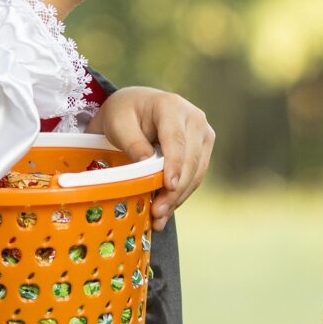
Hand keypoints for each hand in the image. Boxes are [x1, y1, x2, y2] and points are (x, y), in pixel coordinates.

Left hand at [88, 86, 213, 229]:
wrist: (137, 106)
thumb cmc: (125, 113)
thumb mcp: (119, 123)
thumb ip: (133, 142)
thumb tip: (147, 164)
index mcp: (171, 106)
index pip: (176, 139)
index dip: (174, 164)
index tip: (169, 186)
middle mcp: (194, 117)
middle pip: (190, 159)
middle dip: (175, 189)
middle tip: (157, 212)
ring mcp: (203, 133)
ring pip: (196, 171)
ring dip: (179, 196)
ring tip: (159, 218)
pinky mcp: (203, 148)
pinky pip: (195, 175)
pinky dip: (181, 194)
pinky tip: (167, 210)